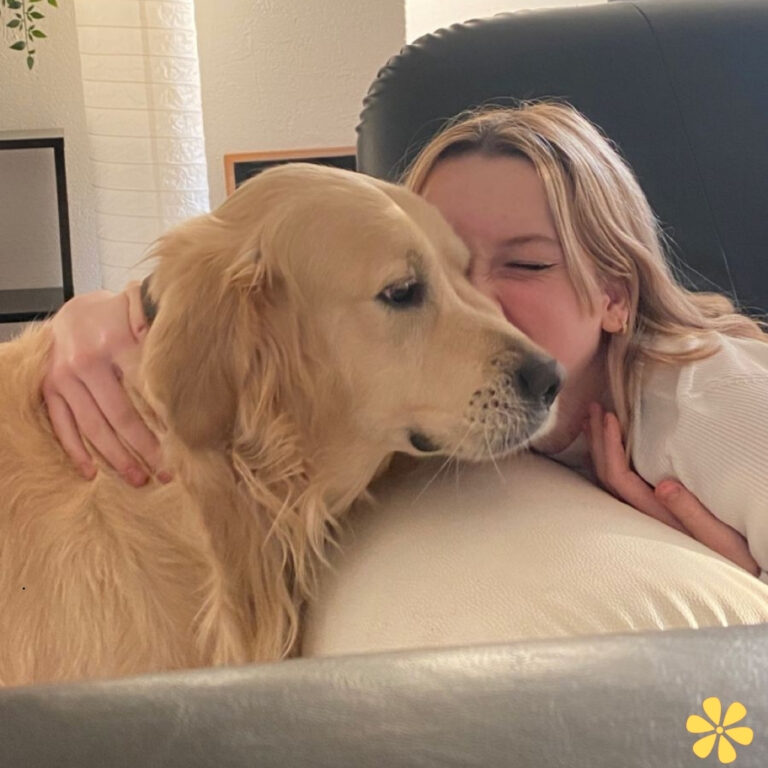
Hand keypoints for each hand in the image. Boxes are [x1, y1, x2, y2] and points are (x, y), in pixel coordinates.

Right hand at [42, 283, 163, 485]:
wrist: (73, 309)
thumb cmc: (117, 316)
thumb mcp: (139, 311)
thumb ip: (157, 326)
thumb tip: (178, 346)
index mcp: (114, 342)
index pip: (144, 388)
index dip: (164, 417)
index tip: (182, 442)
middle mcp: (86, 363)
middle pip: (120, 415)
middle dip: (145, 447)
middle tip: (166, 472)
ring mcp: (64, 378)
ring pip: (93, 427)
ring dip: (116, 457)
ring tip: (138, 478)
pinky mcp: (49, 389)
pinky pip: (62, 426)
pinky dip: (76, 451)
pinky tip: (92, 473)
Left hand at [585, 403, 759, 576]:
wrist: (733, 575)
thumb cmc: (730, 554)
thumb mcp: (717, 536)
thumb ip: (690, 512)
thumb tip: (664, 486)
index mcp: (653, 516)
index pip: (619, 476)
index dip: (610, 445)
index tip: (609, 417)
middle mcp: (639, 515)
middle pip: (606, 473)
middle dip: (597, 439)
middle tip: (592, 407)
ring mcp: (640, 514)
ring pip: (607, 477)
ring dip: (598, 446)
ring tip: (590, 419)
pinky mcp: (647, 511)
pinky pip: (618, 480)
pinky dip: (608, 458)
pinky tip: (606, 445)